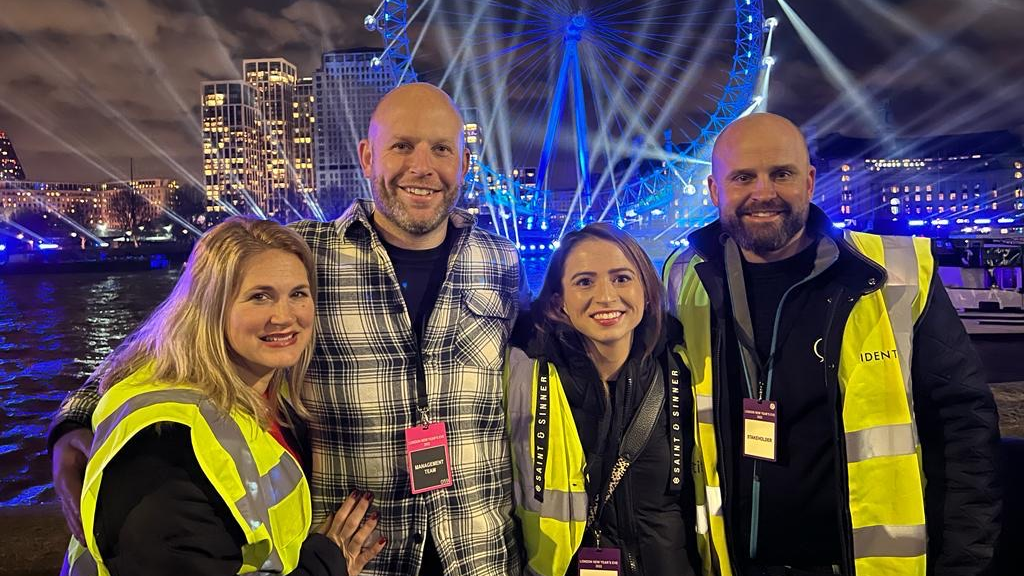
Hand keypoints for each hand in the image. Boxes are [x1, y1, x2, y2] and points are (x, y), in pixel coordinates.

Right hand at [52, 427, 92, 544]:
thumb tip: (100, 456)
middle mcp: (62, 488)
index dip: (81, 508)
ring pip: (70, 514)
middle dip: (80, 525)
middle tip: (91, 540)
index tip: (89, 521)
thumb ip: (90, 448)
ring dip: (77, 528)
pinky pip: (71, 512)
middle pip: (71, 510)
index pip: (74, 495)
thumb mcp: (82, 439)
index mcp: (64, 476)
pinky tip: (82, 535)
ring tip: (87, 543)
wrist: (63, 440)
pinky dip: (76, 524)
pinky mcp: (68, 495)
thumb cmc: (75, 440)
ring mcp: (64, 493)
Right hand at [317, 490, 385, 574]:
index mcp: (331, 536)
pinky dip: (375, 548)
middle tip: (369, 496)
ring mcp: (349, 554)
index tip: (356, 493)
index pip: (340, 517)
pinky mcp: (355, 565)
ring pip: (359, 538)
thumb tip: (331, 513)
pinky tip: (384, 540)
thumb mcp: (316, 541)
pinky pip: (366, 556)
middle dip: (360, 509)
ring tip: (376, 514)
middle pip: (351, 524)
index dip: (348, 504)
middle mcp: (340, 543)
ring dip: (368, 526)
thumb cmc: (317, 559)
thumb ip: (323, 528)